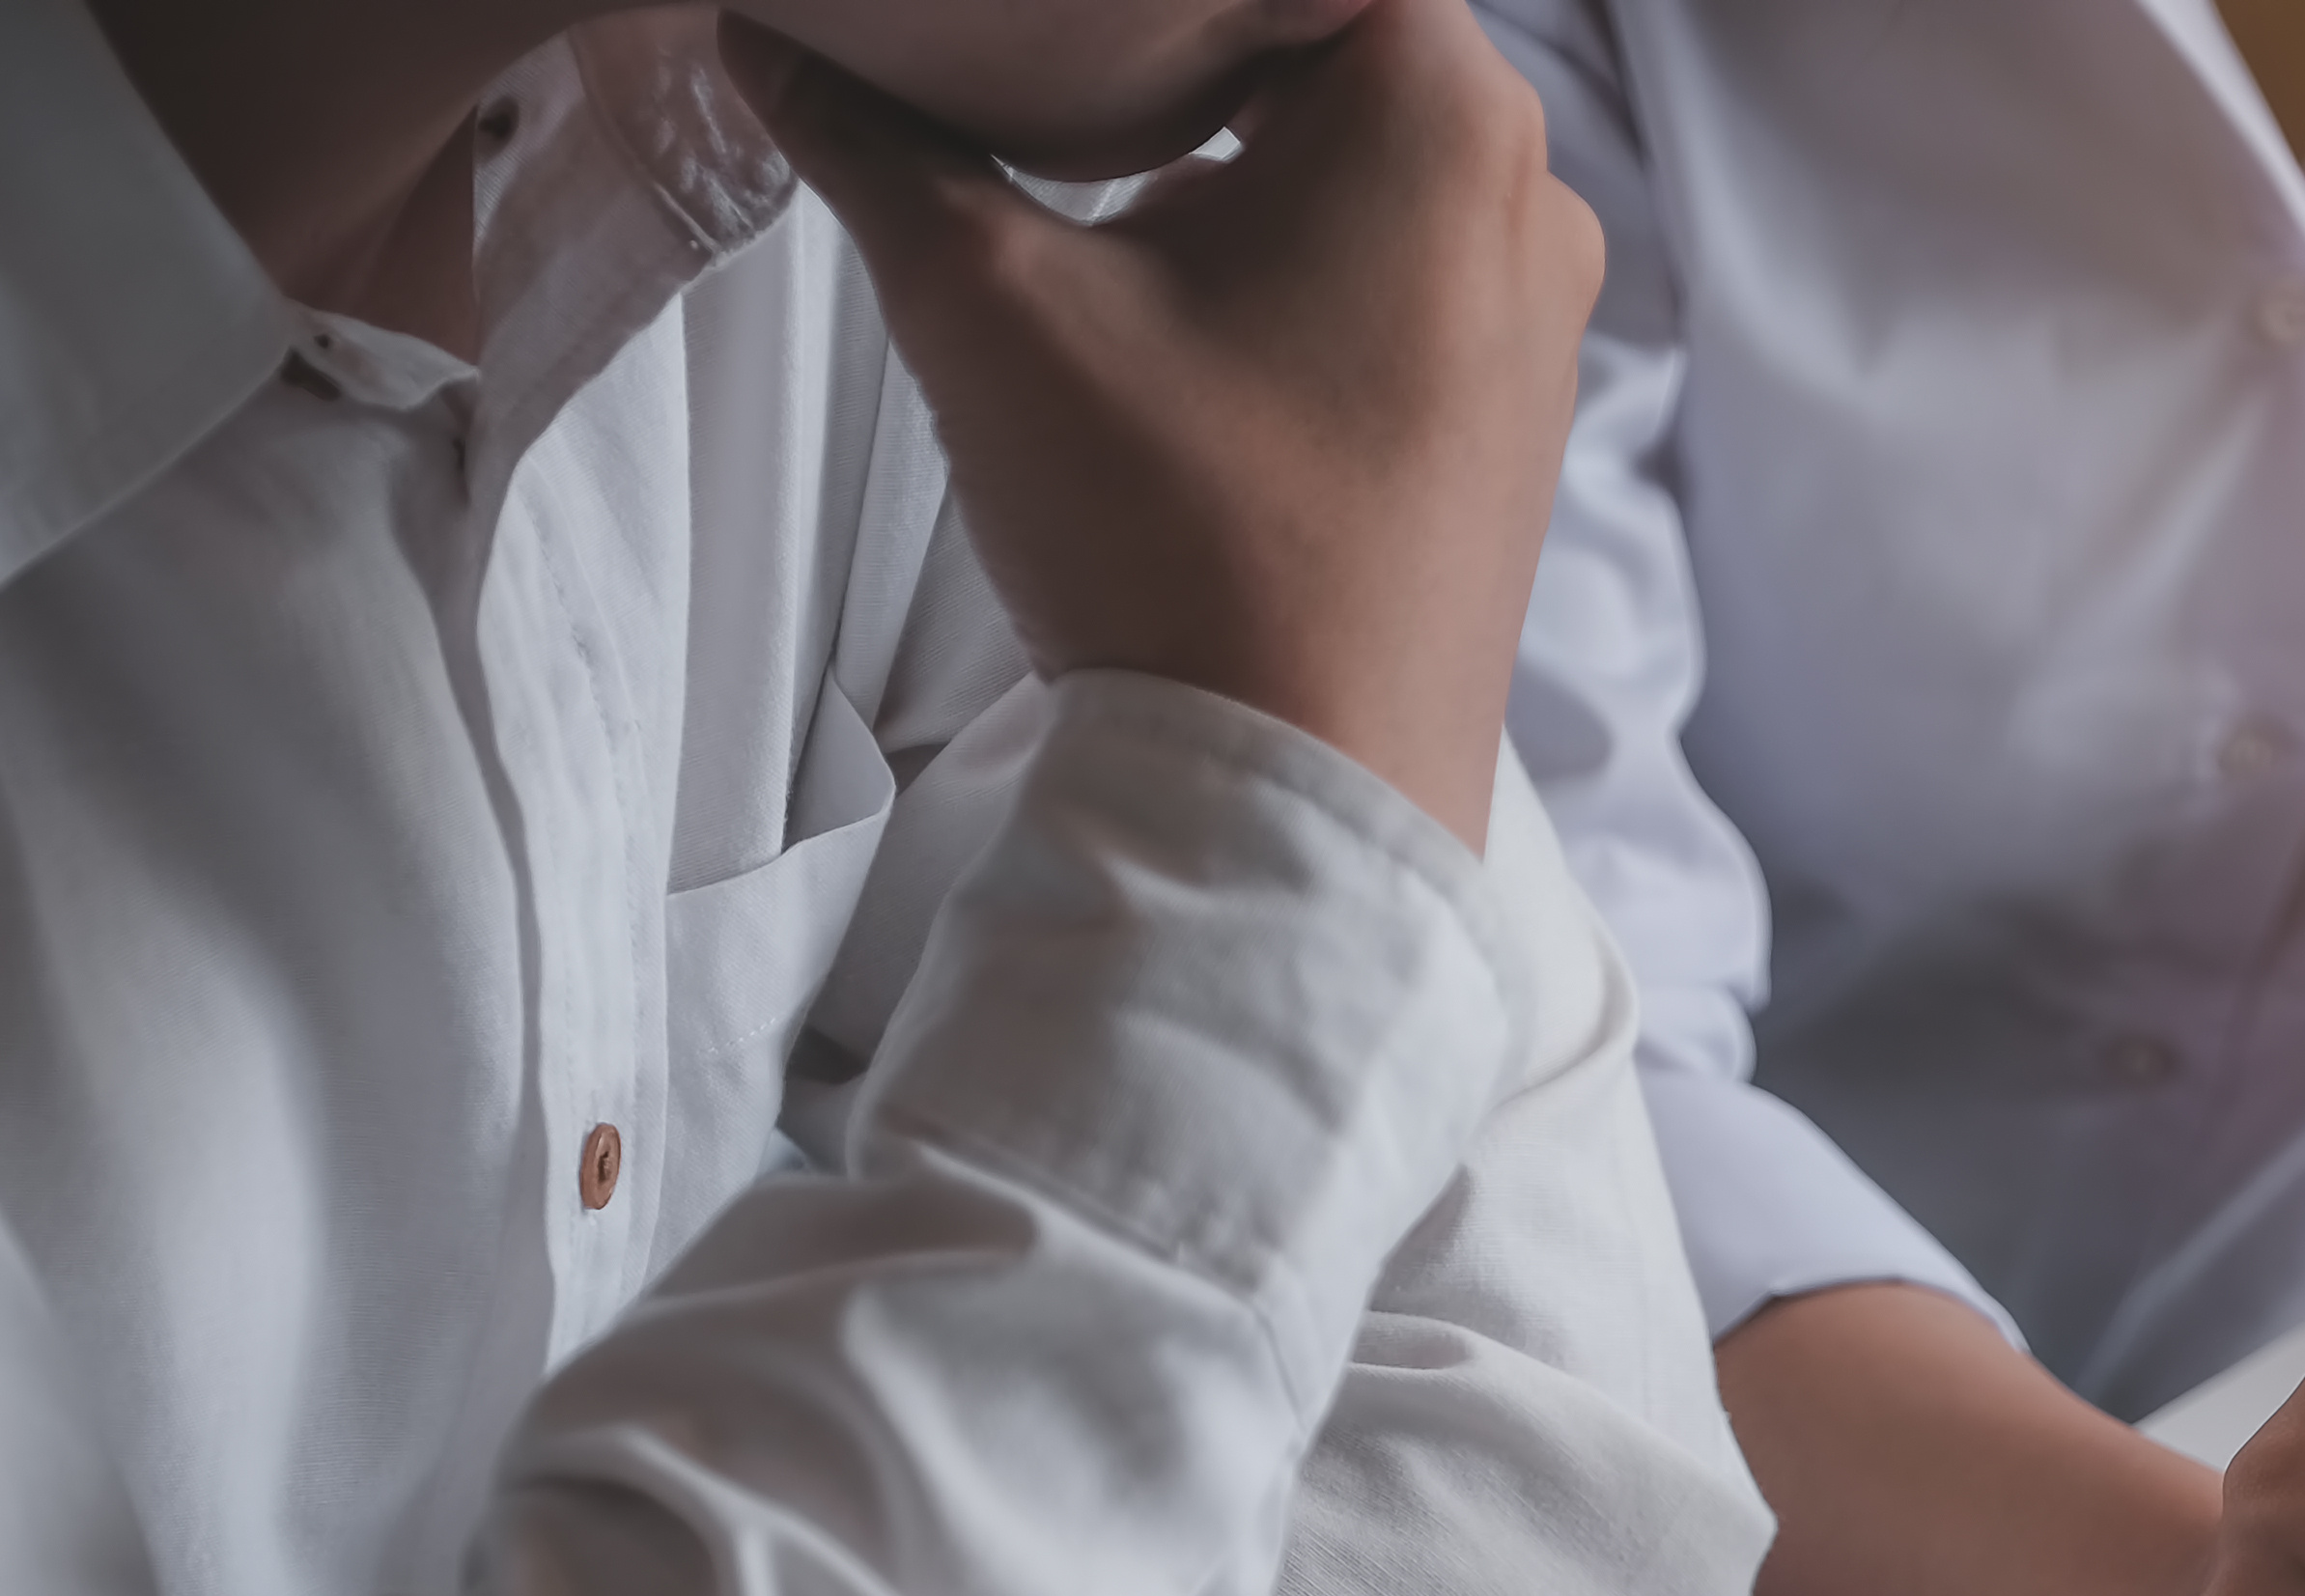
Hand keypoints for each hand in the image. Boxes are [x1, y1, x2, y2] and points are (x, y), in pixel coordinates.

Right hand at [723, 0, 1596, 844]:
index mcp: (1440, 108)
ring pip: (1366, 155)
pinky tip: (1186, 295)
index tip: (1046, 21)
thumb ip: (875, 141)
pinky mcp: (1511, 409)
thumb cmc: (1182, 546)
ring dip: (1237, 148)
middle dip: (1184, 45)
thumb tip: (769, 42)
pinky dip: (1299, 249)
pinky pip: (1403, 264)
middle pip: (1329, 37)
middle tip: (1045, 74)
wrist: (1300, 808)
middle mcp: (1526, 190)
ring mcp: (1535, 310)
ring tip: (1098, 173)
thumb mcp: (991, 305)